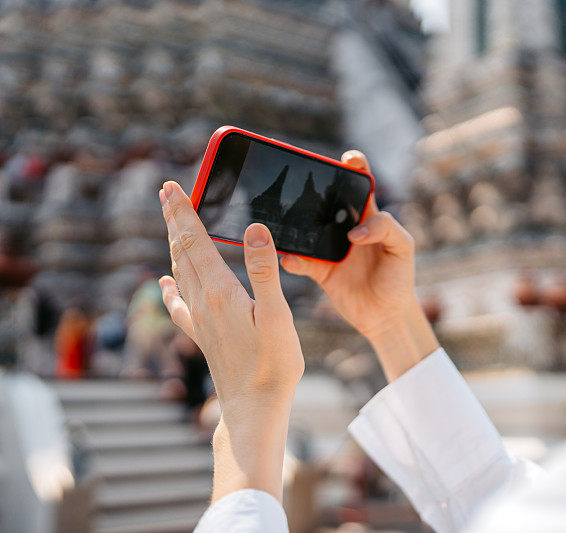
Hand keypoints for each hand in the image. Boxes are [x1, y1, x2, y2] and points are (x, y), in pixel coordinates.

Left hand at [158, 180, 302, 500]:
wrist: (254, 408)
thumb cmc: (272, 364)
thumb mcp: (276, 314)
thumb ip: (264, 270)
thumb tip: (254, 229)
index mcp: (220, 291)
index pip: (196, 242)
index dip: (183, 212)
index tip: (171, 187)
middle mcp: (203, 302)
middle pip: (182, 252)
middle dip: (175, 220)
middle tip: (166, 193)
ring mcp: (200, 320)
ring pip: (180, 273)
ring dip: (175, 245)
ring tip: (171, 225)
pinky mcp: (204, 335)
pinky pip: (180, 303)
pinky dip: (171, 287)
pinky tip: (164, 284)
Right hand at [280, 151, 438, 379]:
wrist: (387, 316)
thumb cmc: (400, 277)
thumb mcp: (403, 248)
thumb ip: (386, 229)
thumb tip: (354, 232)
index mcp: (369, 216)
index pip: (361, 183)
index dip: (354, 166)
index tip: (348, 159)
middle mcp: (345, 227)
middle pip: (325, 199)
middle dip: (312, 186)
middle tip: (301, 180)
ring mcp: (329, 247)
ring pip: (306, 228)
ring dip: (294, 222)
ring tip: (283, 214)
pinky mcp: (319, 270)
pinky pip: (300, 260)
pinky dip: (292, 258)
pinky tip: (288, 256)